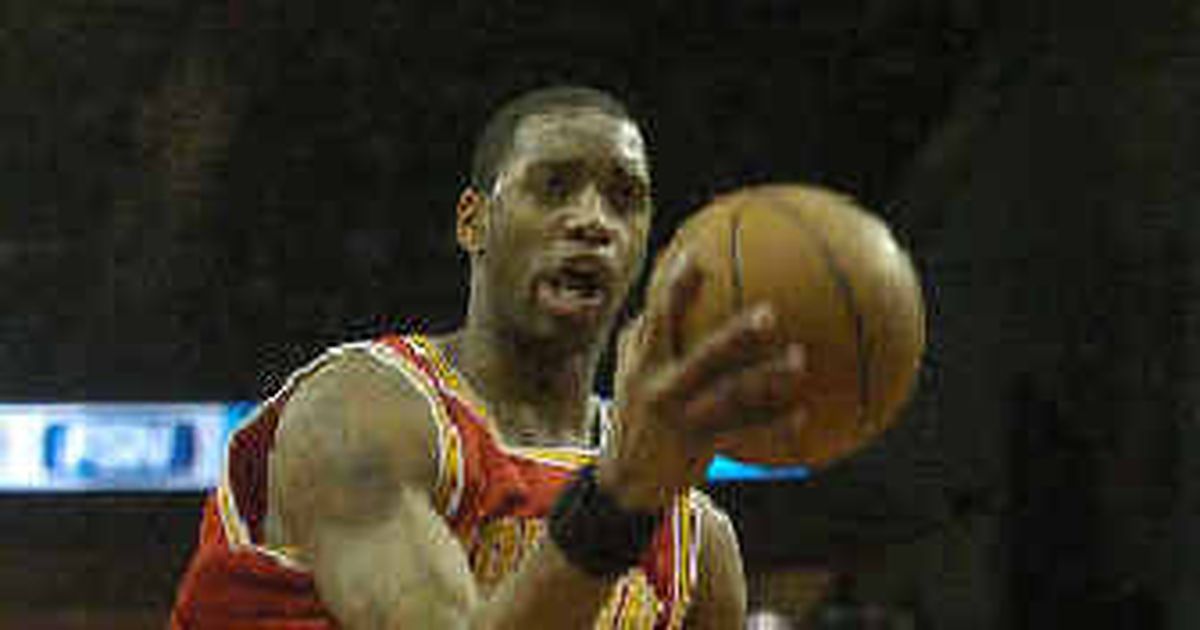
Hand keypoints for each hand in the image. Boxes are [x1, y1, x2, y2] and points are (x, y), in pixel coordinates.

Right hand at [597, 252, 807, 511]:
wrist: (625, 477)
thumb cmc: (638, 406)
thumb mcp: (633, 366)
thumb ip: (650, 329)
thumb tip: (672, 275)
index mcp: (644, 358)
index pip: (658, 315)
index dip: (676, 286)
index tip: (698, 255)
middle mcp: (660, 385)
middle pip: (702, 356)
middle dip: (735, 336)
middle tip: (770, 314)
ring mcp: (681, 417)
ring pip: (730, 395)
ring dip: (767, 378)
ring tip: (799, 360)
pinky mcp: (698, 446)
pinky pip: (743, 433)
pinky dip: (774, 425)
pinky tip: (804, 415)